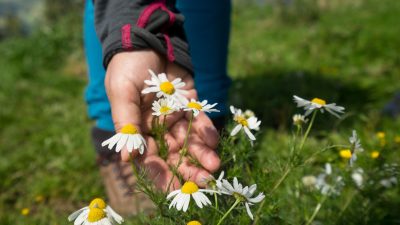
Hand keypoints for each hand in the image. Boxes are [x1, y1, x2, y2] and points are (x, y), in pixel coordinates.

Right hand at [105, 50, 220, 190]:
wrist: (148, 38)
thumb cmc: (128, 65)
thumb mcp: (122, 91)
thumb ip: (127, 122)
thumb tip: (127, 158)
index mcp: (138, 129)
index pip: (150, 159)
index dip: (162, 174)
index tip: (176, 189)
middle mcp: (157, 127)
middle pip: (174, 154)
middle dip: (189, 169)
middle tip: (206, 181)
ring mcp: (175, 116)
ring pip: (190, 141)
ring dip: (202, 154)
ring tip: (215, 166)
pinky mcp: (190, 104)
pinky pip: (200, 121)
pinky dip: (207, 131)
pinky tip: (214, 141)